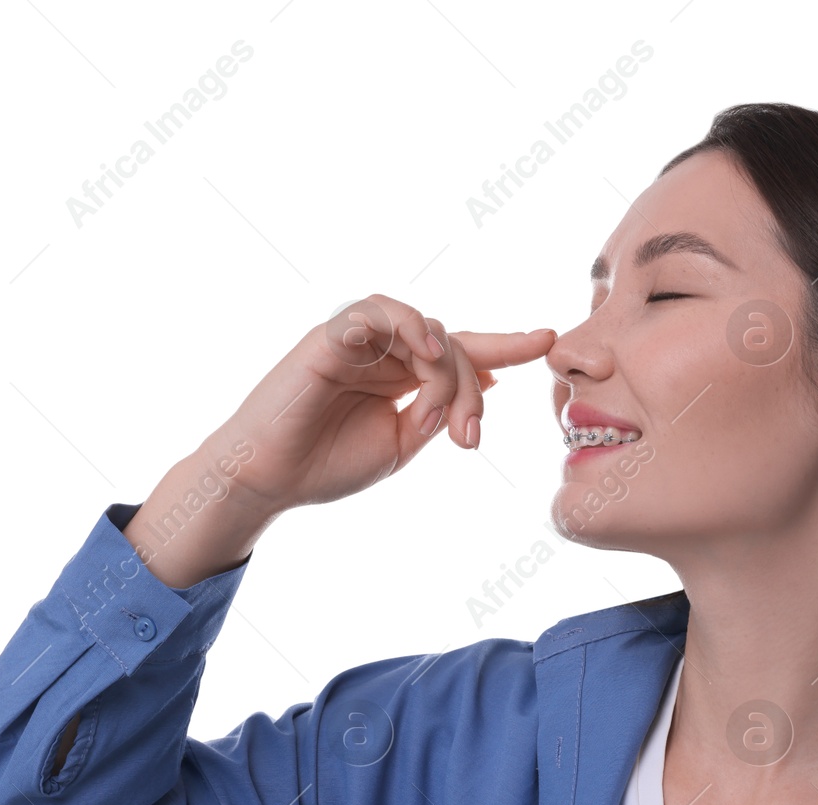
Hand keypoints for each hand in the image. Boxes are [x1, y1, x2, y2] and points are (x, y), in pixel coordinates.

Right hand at [212, 293, 554, 515]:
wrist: (270, 481)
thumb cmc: (327, 464)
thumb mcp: (400, 444)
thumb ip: (437, 412)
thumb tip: (487, 382)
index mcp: (402, 378)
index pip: (463, 352)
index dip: (506, 345)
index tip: (547, 341)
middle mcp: (385, 354)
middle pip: (455, 347)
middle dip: (473, 389)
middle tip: (468, 437)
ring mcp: (358, 342)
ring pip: (427, 329)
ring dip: (446, 368)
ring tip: (441, 409)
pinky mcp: (330, 337)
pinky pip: (377, 311)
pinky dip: (409, 324)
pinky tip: (426, 350)